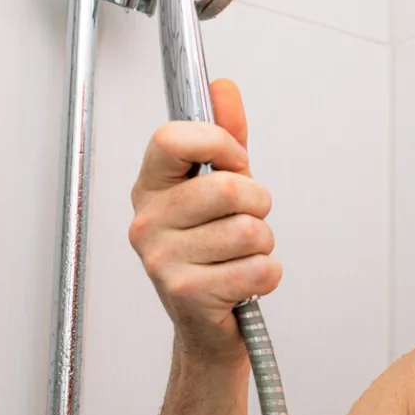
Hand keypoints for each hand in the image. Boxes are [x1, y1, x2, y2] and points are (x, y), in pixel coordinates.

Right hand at [128, 79, 281, 362]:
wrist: (208, 327)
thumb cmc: (214, 250)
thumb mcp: (219, 188)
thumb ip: (225, 137)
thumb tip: (223, 87)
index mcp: (151, 186)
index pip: (173, 138)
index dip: (218, 143)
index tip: (235, 161)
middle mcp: (147, 221)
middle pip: (229, 187)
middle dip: (258, 204)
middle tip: (246, 220)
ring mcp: (162, 259)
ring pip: (250, 230)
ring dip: (264, 245)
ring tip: (241, 256)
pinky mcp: (187, 294)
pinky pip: (259, 268)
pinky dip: (267, 276)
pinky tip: (243, 283)